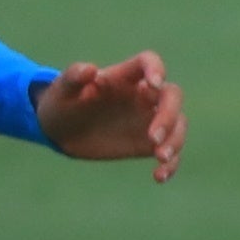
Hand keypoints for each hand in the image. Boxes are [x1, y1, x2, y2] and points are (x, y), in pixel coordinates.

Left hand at [39, 54, 185, 180]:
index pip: (149, 62)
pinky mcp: (149, 143)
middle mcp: (143, 96)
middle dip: (168, 115)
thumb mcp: (61, 91)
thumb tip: (90, 69)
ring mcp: (149, 119)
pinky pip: (171, 150)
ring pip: (178, 123)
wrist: (61, 132)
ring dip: (175, 140)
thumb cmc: (61, 104)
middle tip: (152, 138)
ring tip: (160, 157)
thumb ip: (73, 77)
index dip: (156, 69)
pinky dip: (171, 163)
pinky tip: (159, 176)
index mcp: (124, 77)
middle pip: (172, 96)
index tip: (153, 84)